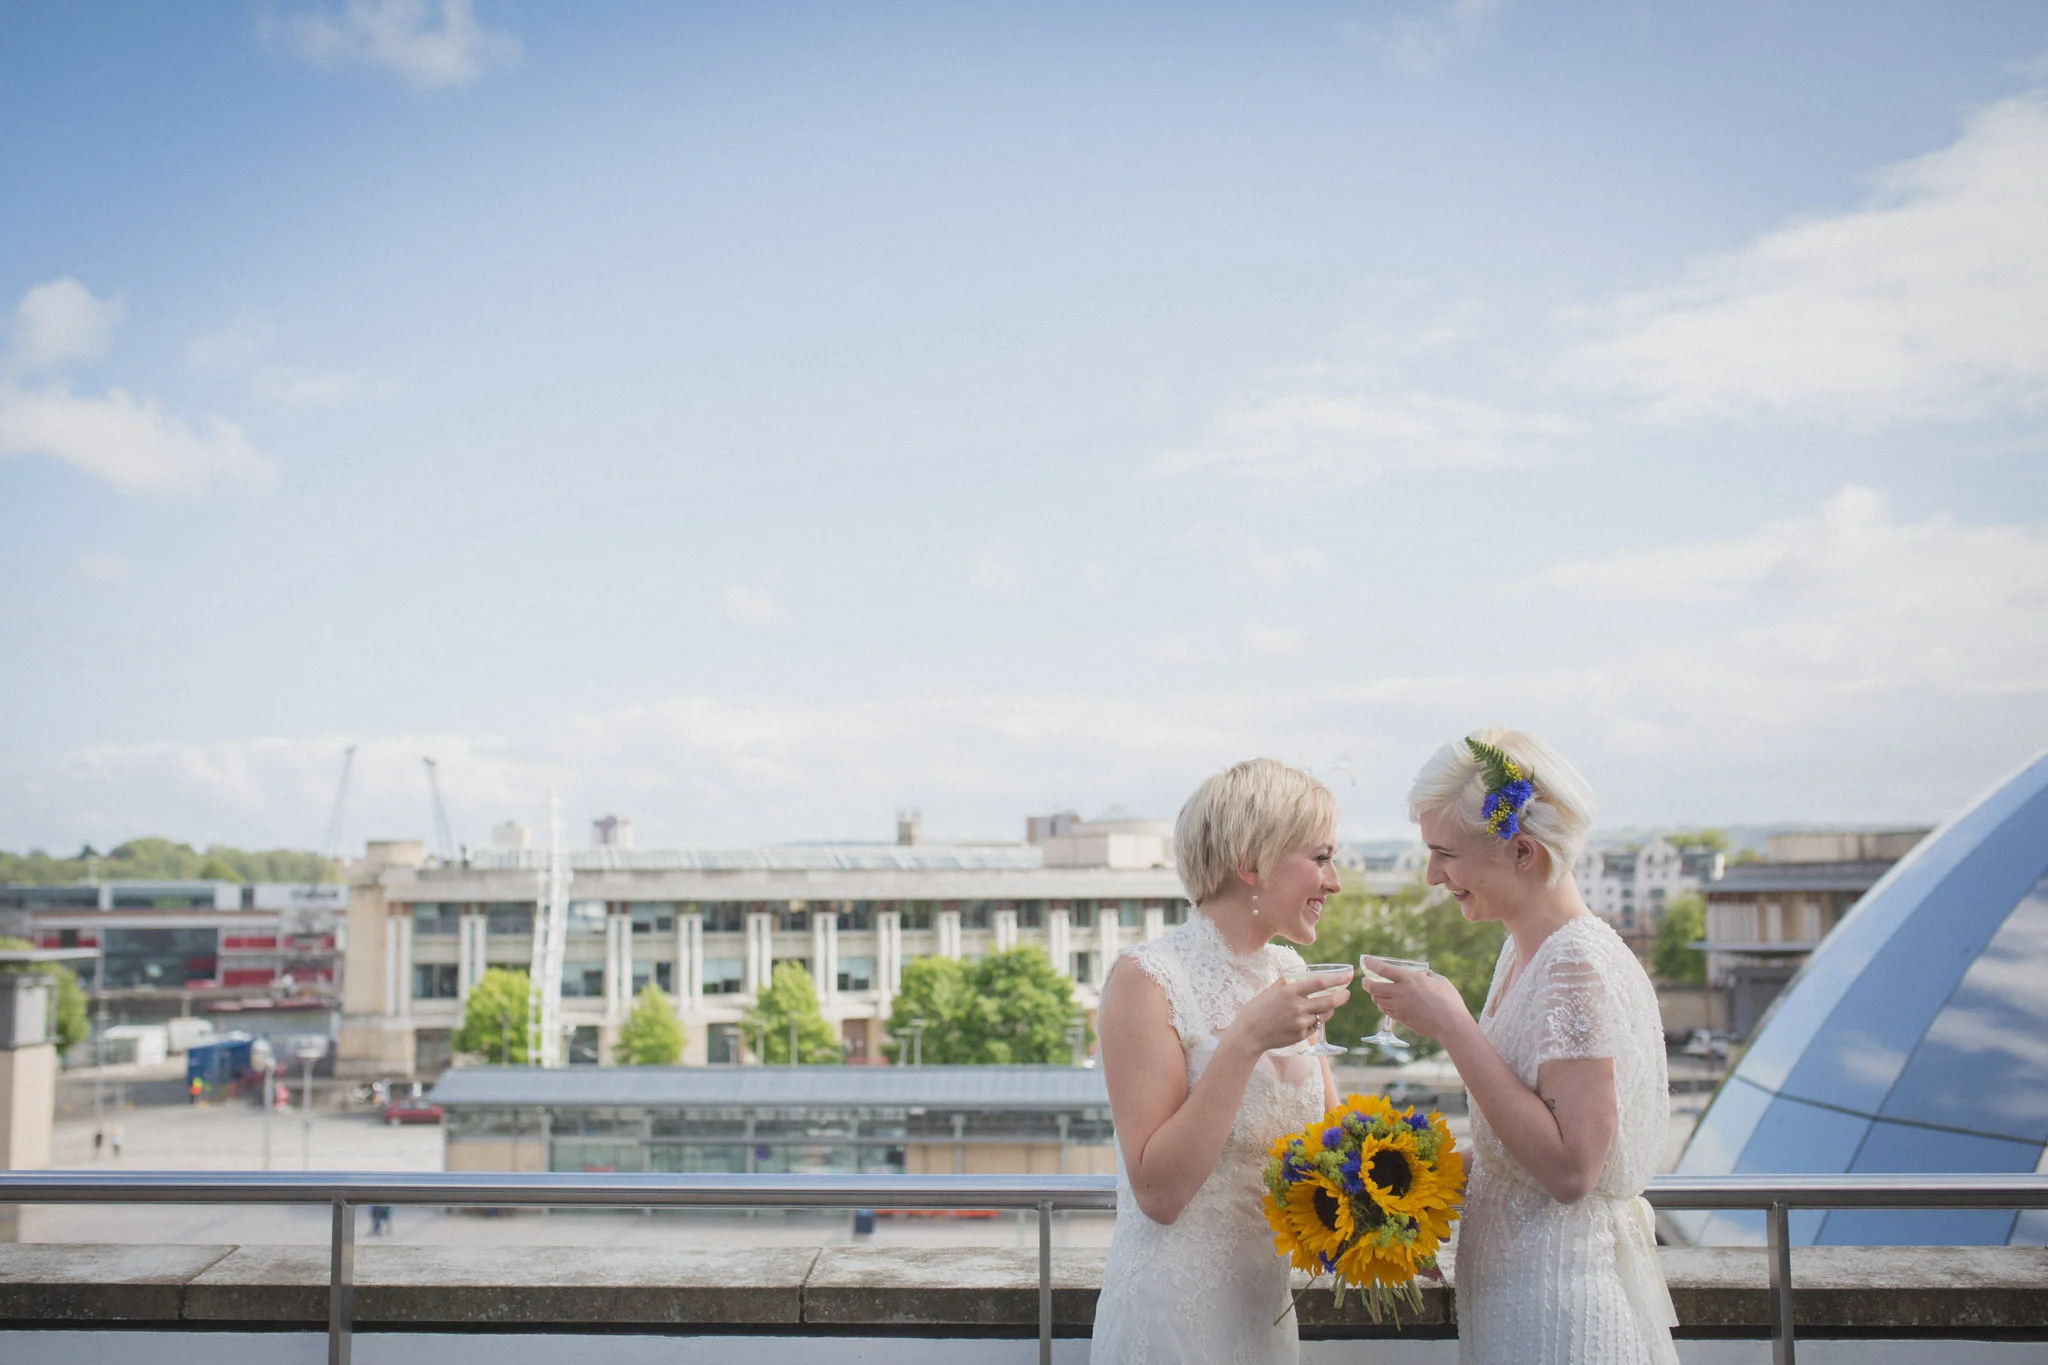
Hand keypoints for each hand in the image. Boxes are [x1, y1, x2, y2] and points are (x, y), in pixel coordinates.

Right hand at [1228, 973, 1351, 1054]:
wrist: (1249, 1034)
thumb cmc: (1257, 1009)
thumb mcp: (1270, 990)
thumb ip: (1287, 982)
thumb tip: (1301, 976)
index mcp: (1290, 991)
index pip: (1320, 983)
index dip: (1337, 979)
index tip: (1348, 975)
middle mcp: (1297, 1007)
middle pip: (1329, 1001)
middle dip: (1342, 997)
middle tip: (1347, 993)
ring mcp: (1300, 1022)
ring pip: (1323, 1015)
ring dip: (1327, 1010)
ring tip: (1324, 1006)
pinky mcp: (1301, 1035)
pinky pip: (1315, 1027)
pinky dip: (1315, 1022)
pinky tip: (1306, 1020)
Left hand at [1361, 955, 1469, 1043]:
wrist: (1451, 1025)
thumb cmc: (1449, 1001)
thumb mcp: (1440, 981)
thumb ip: (1429, 976)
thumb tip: (1425, 975)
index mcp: (1410, 979)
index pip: (1384, 969)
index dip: (1372, 964)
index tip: (1366, 961)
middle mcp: (1401, 992)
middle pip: (1374, 987)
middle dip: (1367, 983)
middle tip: (1365, 981)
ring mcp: (1399, 1007)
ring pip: (1378, 1000)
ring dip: (1375, 995)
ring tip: (1376, 992)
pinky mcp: (1401, 1019)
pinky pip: (1386, 1011)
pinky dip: (1383, 1006)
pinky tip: (1386, 1004)